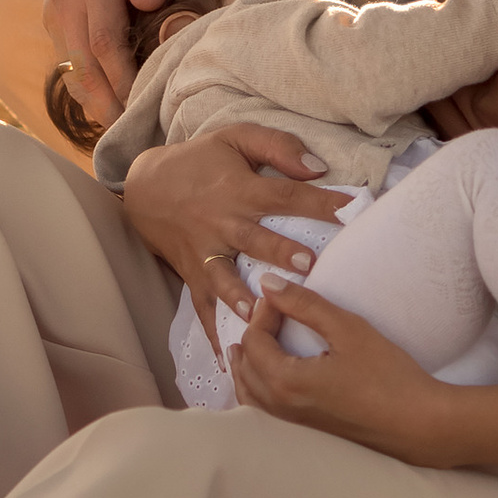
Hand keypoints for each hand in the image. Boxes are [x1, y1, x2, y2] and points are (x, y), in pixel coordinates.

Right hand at [41, 0, 184, 123]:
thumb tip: (146, 0)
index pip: (103, 43)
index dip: (123, 82)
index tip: (145, 110)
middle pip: (83, 67)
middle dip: (109, 107)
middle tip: (138, 141)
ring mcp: (56, 10)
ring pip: (72, 70)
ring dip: (97, 103)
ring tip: (127, 135)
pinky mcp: (56, 17)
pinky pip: (68, 61)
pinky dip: (88, 87)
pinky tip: (112, 108)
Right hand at [119, 125, 351, 330]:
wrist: (145, 186)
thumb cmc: (199, 161)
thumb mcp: (234, 138)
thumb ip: (276, 146)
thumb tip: (317, 167)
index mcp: (239, 190)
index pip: (284, 195)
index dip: (318, 201)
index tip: (352, 210)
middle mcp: (222, 223)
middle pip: (254, 239)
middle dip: (280, 252)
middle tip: (308, 265)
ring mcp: (205, 253)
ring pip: (225, 277)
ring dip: (243, 296)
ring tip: (260, 315)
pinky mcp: (193, 275)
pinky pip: (203, 306)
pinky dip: (214, 332)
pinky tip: (231, 358)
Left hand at [229, 281, 451, 461]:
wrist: (419, 425)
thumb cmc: (388, 375)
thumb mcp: (347, 329)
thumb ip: (304, 304)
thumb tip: (267, 284)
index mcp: (285, 382)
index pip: (254, 340)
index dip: (263, 312)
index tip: (281, 295)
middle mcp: (280, 409)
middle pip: (246, 366)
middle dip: (252, 335)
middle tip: (271, 312)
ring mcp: (291, 427)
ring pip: (249, 394)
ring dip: (246, 365)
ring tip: (253, 343)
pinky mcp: (304, 435)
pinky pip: (263, 412)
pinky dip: (255, 390)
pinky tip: (268, 379)